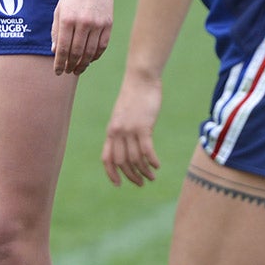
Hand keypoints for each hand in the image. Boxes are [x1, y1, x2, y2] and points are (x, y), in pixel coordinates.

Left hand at [50, 0, 113, 75]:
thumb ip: (56, 31)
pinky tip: (90, 59)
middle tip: (68, 72)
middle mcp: (82, 23)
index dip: (59, 63)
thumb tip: (56, 52)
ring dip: (83, 64)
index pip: (63, 48)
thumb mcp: (59, 10)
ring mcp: (97, 24)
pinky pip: (102, 45)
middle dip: (71, 66)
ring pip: (90, 52)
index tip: (57, 72)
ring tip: (78, 69)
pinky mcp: (108, 24)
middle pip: (77, 53)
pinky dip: (96, 55)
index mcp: (67, 19)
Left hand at [102, 71, 162, 186]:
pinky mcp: (143, 127)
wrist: (141, 79)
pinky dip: (152, 161)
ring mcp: (130, 130)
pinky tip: (157, 166)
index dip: (111, 174)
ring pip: (135, 159)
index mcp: (111, 131)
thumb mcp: (124, 115)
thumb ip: (124, 130)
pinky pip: (147, 150)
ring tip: (152, 177)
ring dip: (144, 171)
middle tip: (141, 183)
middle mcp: (117, 132)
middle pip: (122, 162)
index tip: (119, 184)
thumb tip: (129, 145)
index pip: (107, 158)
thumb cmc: (135, 96)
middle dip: (131, 176)